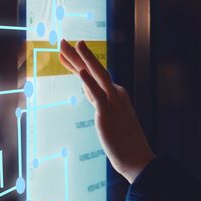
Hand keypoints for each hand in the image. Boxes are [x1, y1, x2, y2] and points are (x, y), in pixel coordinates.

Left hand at [58, 39, 155, 184]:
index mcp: (116, 94)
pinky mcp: (107, 114)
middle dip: (78, 54)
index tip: (64, 54)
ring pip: (97, 75)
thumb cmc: (124, 142)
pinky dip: (89, 82)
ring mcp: (112, 102)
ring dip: (83, 59)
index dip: (77, 63)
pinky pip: (97, 95)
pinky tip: (81, 71)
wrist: (138, 159)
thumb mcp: (109, 116)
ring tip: (71, 44)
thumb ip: (99, 102)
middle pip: (95, 69)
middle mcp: (115, 94)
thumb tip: (88, 90)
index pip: (93, 75)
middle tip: (62, 41)